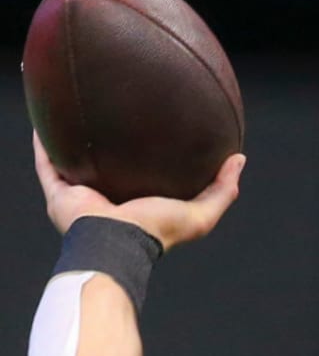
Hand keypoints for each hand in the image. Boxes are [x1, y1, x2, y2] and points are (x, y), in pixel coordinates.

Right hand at [33, 129, 245, 251]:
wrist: (117, 243)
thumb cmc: (157, 232)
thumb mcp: (201, 214)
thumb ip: (222, 190)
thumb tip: (239, 158)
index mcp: (139, 205)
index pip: (144, 178)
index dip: (151, 158)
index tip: (157, 131)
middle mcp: (110, 199)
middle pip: (107, 168)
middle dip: (108, 146)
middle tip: (113, 114)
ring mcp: (84, 196)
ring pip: (74, 163)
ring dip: (71, 142)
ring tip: (73, 112)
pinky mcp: (60, 193)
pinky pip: (47, 164)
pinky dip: (43, 146)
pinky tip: (43, 124)